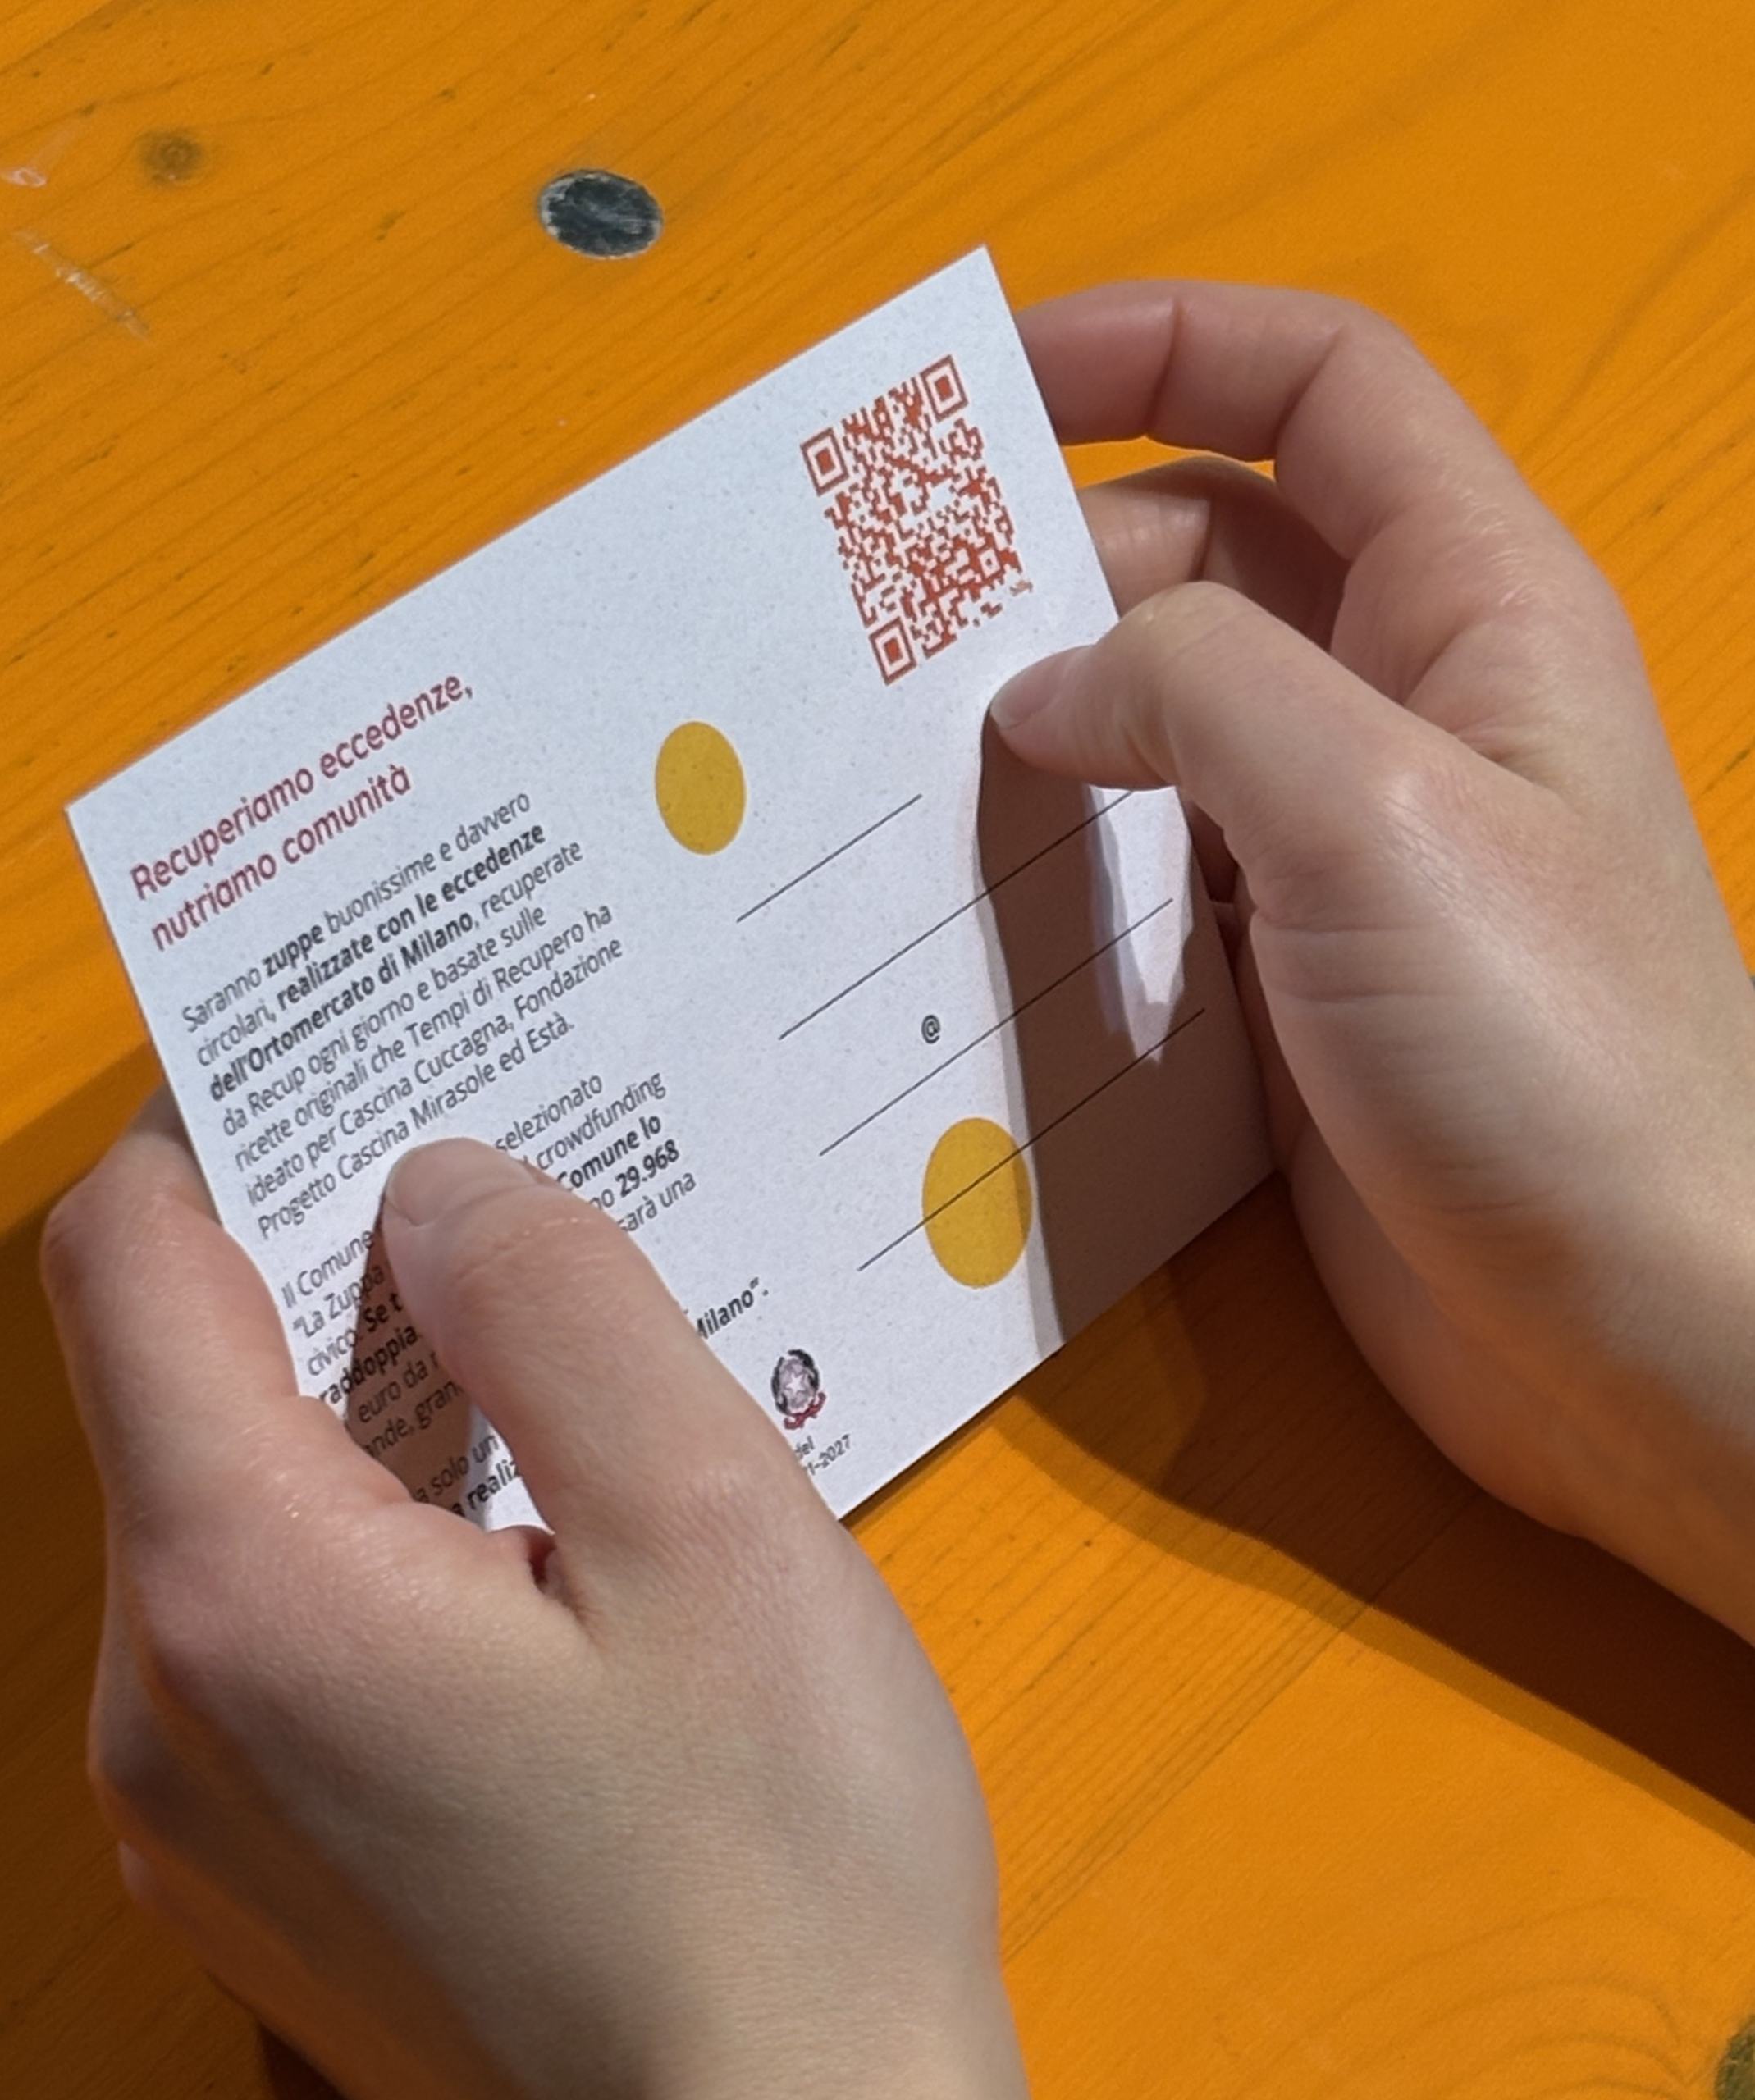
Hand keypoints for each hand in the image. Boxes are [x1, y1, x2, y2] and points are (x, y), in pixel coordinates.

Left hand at [43, 1112, 1106, 2099]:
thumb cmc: (783, 1867)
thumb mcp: (715, 1525)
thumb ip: (556, 1304)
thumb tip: (433, 1187)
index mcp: (237, 1584)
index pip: (130, 1256)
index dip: (236, 1124)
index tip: (382, 1070)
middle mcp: (151, 1704)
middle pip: (178, 1385)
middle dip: (330, 1269)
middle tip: (527, 1214)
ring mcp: (189, 1816)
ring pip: (228, 1516)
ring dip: (370, 1416)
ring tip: (564, 1392)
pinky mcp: (261, 1891)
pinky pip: (271, 1643)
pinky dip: (376, 1552)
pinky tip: (545, 1576)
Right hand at [994, 282, 1754, 1638]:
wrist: (1637, 1336)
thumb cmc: (1555, 1060)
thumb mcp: (1376, 818)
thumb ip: (1198, 694)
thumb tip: (1044, 686)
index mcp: (1473, 607)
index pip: (1316, 390)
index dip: (1158, 346)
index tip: (979, 393)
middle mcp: (1408, 712)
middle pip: (1209, 559)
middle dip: (1053, 571)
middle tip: (880, 630)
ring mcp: (1344, 860)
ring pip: (1164, 735)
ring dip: (1040, 736)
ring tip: (881, 771)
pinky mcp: (1288, 993)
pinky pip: (1148, 888)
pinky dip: (1057, 880)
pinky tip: (958, 917)